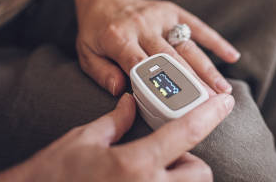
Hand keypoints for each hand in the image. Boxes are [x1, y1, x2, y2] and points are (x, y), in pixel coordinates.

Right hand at [0, 93, 234, 181]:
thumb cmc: (49, 174)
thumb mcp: (83, 140)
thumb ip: (115, 121)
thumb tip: (130, 102)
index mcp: (135, 164)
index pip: (186, 132)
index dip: (210, 113)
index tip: (226, 101)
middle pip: (199, 172)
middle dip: (189, 162)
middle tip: (166, 156)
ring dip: (179, 180)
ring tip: (151, 173)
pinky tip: (139, 181)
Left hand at [74, 0, 239, 95]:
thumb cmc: (96, 31)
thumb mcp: (86, 54)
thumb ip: (102, 73)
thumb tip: (121, 91)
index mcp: (118, 37)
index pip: (141, 65)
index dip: (159, 85)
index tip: (177, 105)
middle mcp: (142, 26)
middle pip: (171, 59)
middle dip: (192, 83)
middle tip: (210, 103)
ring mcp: (161, 17)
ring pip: (187, 46)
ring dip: (207, 68)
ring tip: (223, 89)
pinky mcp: (174, 12)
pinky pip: (197, 27)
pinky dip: (215, 41)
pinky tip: (232, 55)